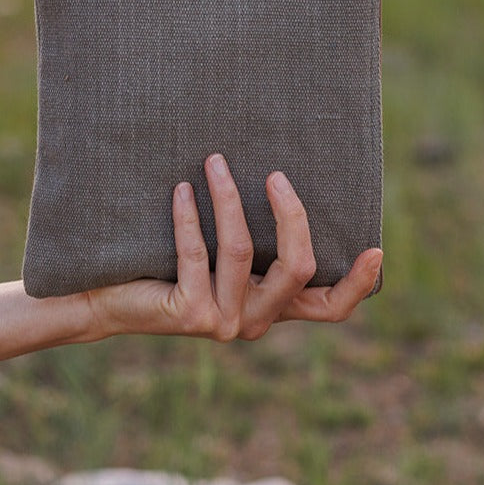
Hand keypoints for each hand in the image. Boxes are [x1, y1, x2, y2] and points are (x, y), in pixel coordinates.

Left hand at [90, 154, 382, 341]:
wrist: (107, 300)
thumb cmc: (166, 265)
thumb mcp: (221, 255)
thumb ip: (258, 240)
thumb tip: (284, 177)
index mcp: (272, 309)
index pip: (330, 308)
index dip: (357, 283)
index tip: (375, 248)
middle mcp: (255, 322)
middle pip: (298, 269)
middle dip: (292, 216)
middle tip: (275, 174)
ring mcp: (224, 323)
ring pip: (243, 251)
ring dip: (229, 199)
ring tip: (213, 161)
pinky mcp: (190, 315)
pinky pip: (197, 253)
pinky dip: (189, 216)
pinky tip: (181, 189)